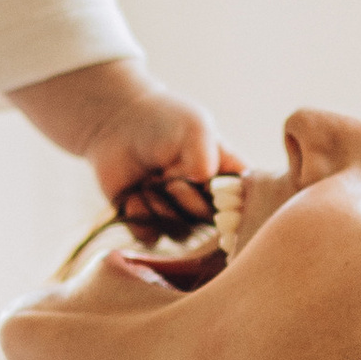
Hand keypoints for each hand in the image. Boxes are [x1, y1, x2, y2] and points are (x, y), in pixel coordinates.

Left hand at [6, 57, 234, 223]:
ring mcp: (178, 213)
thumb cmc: (162, 121)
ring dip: (162, 208)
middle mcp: (206, 199)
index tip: (205, 185)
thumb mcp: (195, 129)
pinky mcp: (148, 223)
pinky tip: (132, 195)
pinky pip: (151, 238)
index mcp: (227, 177)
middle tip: (169, 178)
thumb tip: (203, 184)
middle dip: (188, 201)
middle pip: (210, 223)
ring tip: (148, 181)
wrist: (116, 123)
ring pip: (181, 234)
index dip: (227, 203)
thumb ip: (207, 157)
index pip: (244, 206)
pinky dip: (140, 218)